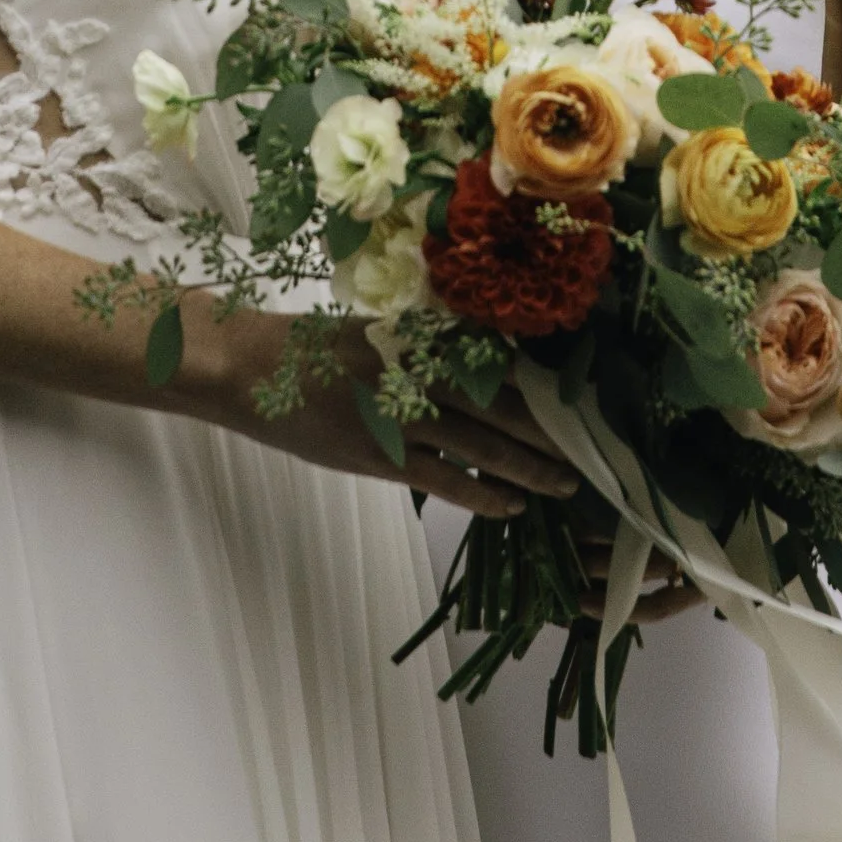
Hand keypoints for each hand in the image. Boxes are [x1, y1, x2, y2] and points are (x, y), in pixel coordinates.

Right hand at [179, 314, 579, 517]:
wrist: (250, 367)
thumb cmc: (312, 349)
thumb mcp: (375, 334)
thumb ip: (425, 349)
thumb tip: (483, 367)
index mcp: (419, 337)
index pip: (496, 363)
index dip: (540, 389)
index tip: (579, 406)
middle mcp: (417, 370)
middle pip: (500, 404)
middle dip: (548, 432)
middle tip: (591, 454)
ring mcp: (398, 414)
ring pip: (481, 445)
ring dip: (528, 467)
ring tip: (565, 485)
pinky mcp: (378, 454)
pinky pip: (443, 479)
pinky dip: (482, 494)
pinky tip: (511, 507)